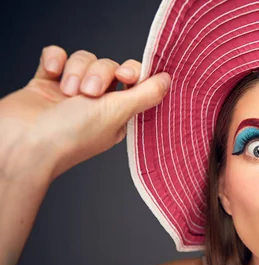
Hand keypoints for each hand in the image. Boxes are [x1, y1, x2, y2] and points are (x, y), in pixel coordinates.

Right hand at [0, 45, 170, 180]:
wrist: (22, 147)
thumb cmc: (70, 137)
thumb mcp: (117, 114)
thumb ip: (145, 94)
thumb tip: (168, 80)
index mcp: (117, 114)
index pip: (133, 81)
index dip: (131, 73)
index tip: (125, 77)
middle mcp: (95, 104)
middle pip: (107, 66)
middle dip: (98, 73)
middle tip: (88, 94)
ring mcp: (68, 94)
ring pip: (82, 59)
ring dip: (75, 70)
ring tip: (66, 92)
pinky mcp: (44, 85)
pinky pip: (56, 56)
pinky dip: (55, 59)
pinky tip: (51, 72)